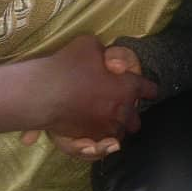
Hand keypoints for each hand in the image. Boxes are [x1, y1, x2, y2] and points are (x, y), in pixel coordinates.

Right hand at [19, 41, 148, 155]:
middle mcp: (121, 112)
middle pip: (136, 119)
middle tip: (120, 105)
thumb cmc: (68, 66)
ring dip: (116, 126)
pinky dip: (101, 140)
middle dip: (131, 113)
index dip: (149, 89)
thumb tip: (108, 60)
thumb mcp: (91, 44)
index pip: (148, 90)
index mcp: (127, 88)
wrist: (42, 92)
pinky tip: (94, 131)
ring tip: (107, 119)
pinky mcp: (88, 141)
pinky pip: (102, 145)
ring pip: (120, 134)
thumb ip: (105, 53)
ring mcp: (105, 129)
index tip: (149, 91)